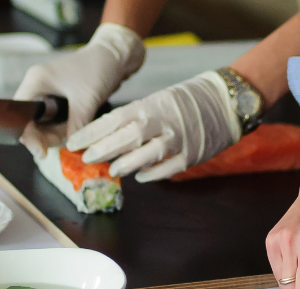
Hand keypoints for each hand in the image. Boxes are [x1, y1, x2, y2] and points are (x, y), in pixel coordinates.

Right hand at [13, 23, 144, 157]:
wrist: (116, 56)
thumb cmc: (98, 68)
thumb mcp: (87, 99)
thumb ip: (77, 124)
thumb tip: (71, 148)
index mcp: (36, 82)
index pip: (21, 114)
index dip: (29, 135)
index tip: (41, 152)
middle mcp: (38, 88)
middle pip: (32, 121)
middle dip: (46, 137)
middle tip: (63, 148)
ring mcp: (50, 93)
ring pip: (46, 122)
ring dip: (57, 135)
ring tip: (73, 144)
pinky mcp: (63, 99)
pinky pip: (58, 119)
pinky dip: (66, 129)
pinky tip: (76, 137)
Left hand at [65, 71, 241, 181]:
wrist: (225, 103)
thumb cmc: (188, 101)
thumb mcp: (160, 100)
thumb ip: (137, 117)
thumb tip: (109, 136)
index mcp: (152, 105)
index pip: (115, 118)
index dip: (92, 132)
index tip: (75, 142)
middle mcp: (163, 122)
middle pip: (128, 136)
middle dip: (104, 149)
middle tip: (86, 157)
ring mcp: (179, 139)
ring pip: (147, 154)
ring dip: (126, 163)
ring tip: (112, 170)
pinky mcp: (192, 155)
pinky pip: (168, 168)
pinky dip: (152, 174)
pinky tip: (140, 177)